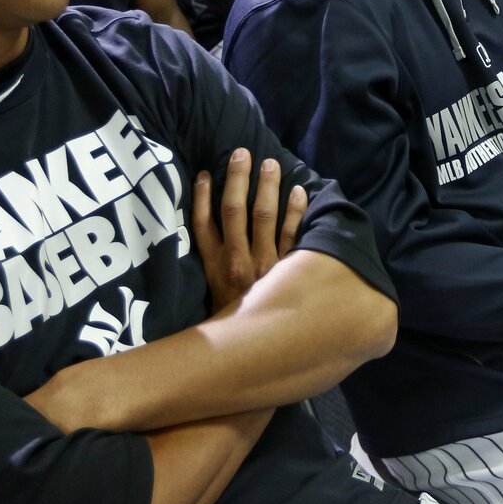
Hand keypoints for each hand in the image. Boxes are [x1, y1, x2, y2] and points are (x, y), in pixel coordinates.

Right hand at [191, 149, 306, 313]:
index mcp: (214, 267)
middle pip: (233, 210)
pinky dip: (296, 212)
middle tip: (242, 152)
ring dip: (266, 187)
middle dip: (237, 178)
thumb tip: (214, 235)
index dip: (203, 196)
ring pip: (264, 216)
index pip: (203, 223)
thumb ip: (215, 267)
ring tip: (270, 164)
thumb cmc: (235, 322)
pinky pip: (294, 235)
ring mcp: (263, 265)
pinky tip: (299, 192)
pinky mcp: (289, 272)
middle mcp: (236, 261)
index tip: (207, 173)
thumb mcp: (214, 296)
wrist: (255, 351)